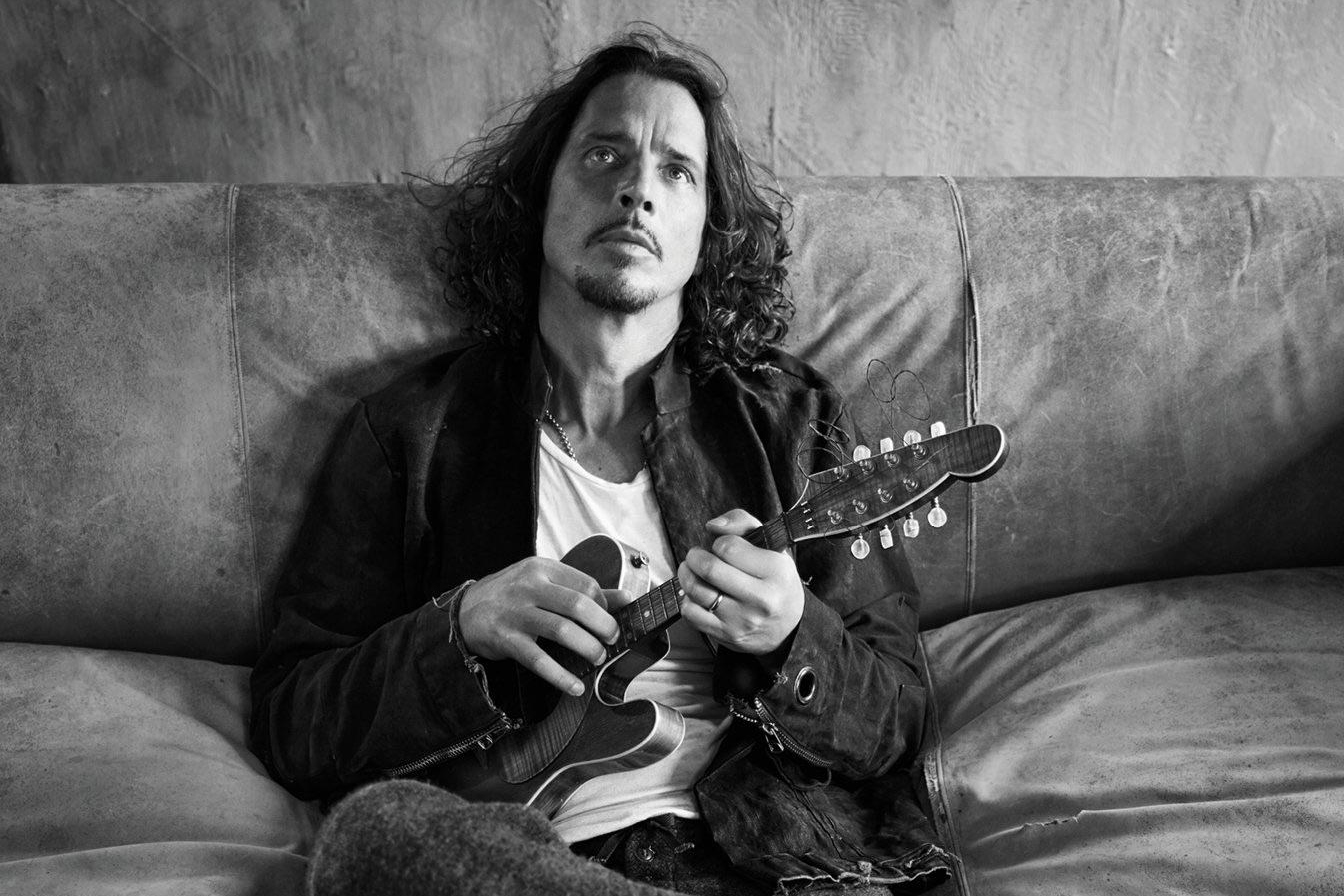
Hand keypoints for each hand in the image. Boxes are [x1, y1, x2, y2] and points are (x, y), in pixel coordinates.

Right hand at [457, 558, 621, 696]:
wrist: (464, 610)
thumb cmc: (512, 595)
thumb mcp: (543, 582)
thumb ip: (583, 590)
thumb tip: (626, 598)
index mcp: (542, 568)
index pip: (585, 585)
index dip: (604, 605)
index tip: (609, 619)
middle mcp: (529, 587)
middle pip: (578, 605)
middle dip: (604, 626)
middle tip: (612, 639)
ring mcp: (516, 613)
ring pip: (562, 630)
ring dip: (588, 648)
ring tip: (598, 659)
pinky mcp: (505, 640)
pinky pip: (539, 661)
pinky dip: (561, 676)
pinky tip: (576, 687)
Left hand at [677, 509, 803, 654]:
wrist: (788, 629)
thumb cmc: (776, 581)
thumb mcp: (772, 547)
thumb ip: (742, 523)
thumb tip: (712, 525)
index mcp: (776, 571)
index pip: (729, 547)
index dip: (718, 542)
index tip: (722, 546)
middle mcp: (761, 598)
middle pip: (709, 568)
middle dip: (694, 556)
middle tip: (696, 555)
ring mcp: (743, 620)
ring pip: (696, 590)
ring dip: (686, 575)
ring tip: (691, 570)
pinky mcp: (727, 635)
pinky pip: (691, 613)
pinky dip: (687, 599)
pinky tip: (697, 595)